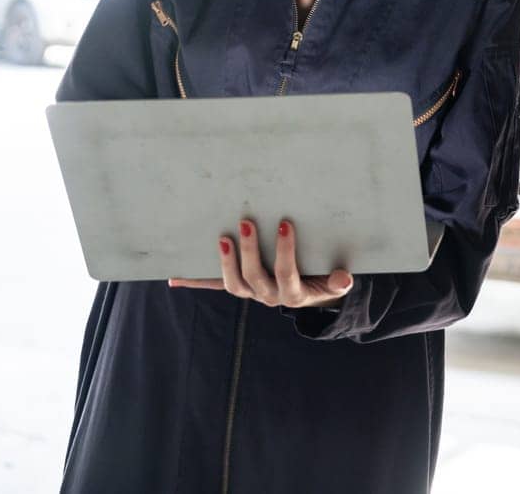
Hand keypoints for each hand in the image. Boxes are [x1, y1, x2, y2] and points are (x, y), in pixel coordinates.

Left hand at [169, 219, 353, 308]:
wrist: (309, 295)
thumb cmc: (321, 279)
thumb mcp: (332, 282)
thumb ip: (337, 282)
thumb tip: (345, 278)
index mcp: (293, 293)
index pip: (286, 272)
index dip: (284, 250)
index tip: (284, 224)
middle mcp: (269, 295)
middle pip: (254, 278)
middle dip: (249, 251)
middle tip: (246, 223)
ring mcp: (251, 292)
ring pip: (234, 285)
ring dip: (225, 263)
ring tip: (223, 239)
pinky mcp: (238, 287)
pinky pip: (214, 286)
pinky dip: (194, 282)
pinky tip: (174, 277)